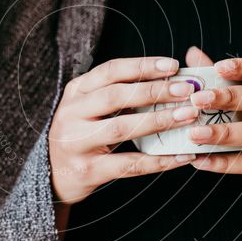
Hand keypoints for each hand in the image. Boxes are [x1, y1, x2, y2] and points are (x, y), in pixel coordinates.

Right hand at [48, 56, 199, 205]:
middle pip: (116, 96)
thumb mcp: (89, 107)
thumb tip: (169, 80)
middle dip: (154, 91)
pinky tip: (181, 156)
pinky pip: (128, 164)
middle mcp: (72, 114)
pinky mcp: (87, 170)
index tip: (174, 65)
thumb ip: (119, 94)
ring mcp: (77, 143)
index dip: (142, 66)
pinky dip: (158, 161)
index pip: (110, 71)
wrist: (53, 174)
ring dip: (158, 121)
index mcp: (76, 91)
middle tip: (186, 90)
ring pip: (121, 128)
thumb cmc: (82, 134)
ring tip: (188, 116)